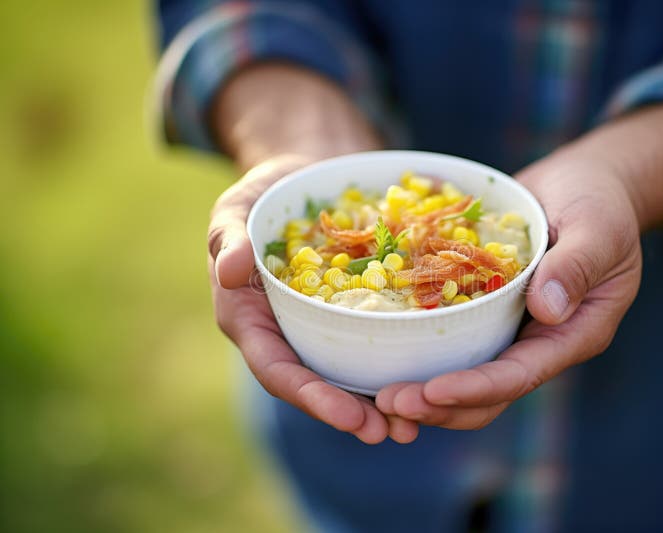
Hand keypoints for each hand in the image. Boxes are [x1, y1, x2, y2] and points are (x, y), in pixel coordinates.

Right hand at [209, 155, 418, 443]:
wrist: (299, 181)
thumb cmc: (260, 197)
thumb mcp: (235, 210)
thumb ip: (228, 238)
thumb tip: (230, 271)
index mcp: (249, 320)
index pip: (276, 369)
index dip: (311, 396)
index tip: (349, 416)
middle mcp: (282, 334)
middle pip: (314, 384)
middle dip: (350, 412)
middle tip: (391, 432)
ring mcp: (315, 328)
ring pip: (343, 373)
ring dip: (376, 402)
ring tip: (416, 424)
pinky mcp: (347, 314)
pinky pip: (367, 343)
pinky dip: (392, 364)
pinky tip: (427, 378)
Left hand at [375, 103, 662, 430]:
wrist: (583, 183)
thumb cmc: (600, 202)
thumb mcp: (598, 227)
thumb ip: (577, 265)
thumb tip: (547, 310)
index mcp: (573, 334)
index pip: (522, 374)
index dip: (477, 388)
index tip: (432, 391)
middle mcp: (538, 342)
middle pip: (487, 392)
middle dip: (439, 404)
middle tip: (389, 401)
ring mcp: (509, 328)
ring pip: (464, 373)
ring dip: (422, 388)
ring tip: (377, 393)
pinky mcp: (484, 308)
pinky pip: (450, 336)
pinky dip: (418, 348)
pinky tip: (380, 347)